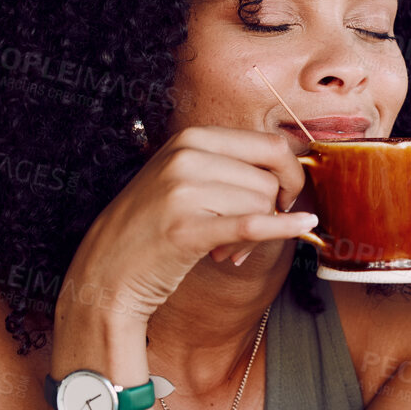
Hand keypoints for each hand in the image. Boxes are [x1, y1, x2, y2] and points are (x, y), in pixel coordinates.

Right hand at [59, 126, 313, 324]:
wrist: (106, 271)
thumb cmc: (152, 227)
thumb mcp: (184, 178)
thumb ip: (229, 167)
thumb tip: (292, 171)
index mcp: (191, 138)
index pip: (269, 144)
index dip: (291, 173)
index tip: (287, 197)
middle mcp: (186, 156)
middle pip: (268, 179)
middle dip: (270, 211)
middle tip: (245, 236)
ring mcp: (183, 190)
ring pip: (261, 205)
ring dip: (255, 236)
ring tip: (224, 248)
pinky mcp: (185, 229)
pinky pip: (251, 225)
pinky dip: (282, 228)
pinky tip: (304, 226)